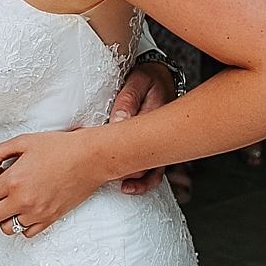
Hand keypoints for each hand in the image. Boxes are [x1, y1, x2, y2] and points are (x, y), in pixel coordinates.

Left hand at [0, 128, 107, 236]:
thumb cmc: (60, 148)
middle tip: (0, 192)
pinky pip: (27, 233)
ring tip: (13, 202)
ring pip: (7, 228)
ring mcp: (37, 212)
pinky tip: (27, 210)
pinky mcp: (51, 219)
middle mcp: (23, 200)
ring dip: (5, 216)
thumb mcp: (22, 141)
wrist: (89, 158)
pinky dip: (23, 224)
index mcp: (13, 180)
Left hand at [108, 62, 171, 194]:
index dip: (121, 151)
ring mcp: (160, 144)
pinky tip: (128, 187)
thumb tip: (118, 120)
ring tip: (124, 187)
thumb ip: (128, 99)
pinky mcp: (156, 149)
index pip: (141, 141)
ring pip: (153, 170)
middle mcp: (160, 135)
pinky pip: (153, 171)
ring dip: (139, 180)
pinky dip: (143, 182)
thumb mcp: (139, 81)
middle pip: (148, 160)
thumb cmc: (150, 79)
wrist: (163, 78)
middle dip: (127, 169)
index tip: (102, 153)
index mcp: (156, 117)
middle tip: (108, 174)